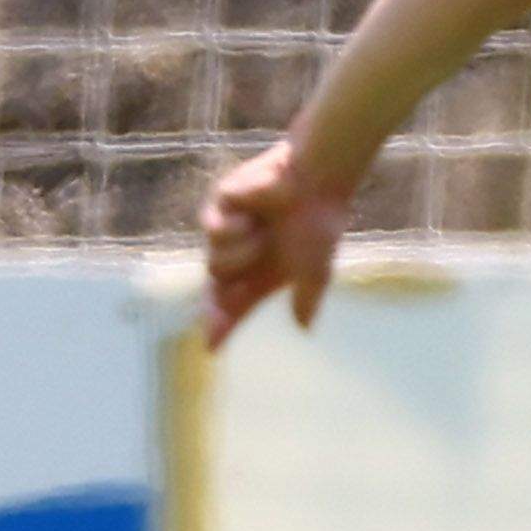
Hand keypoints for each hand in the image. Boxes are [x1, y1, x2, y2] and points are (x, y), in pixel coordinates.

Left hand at [200, 136, 352, 341]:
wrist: (316, 182)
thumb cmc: (319, 224)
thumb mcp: (316, 271)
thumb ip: (306, 300)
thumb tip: (305, 327)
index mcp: (261, 275)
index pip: (234, 307)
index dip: (221, 327)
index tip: (211, 348)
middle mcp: (241, 256)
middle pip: (215, 288)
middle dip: (226, 291)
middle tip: (246, 279)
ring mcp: (228, 230)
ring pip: (212, 261)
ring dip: (239, 253)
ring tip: (263, 236)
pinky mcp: (219, 205)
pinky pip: (212, 229)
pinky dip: (234, 228)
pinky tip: (252, 216)